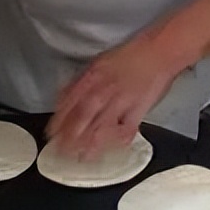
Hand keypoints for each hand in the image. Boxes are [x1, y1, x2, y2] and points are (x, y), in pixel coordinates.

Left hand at [47, 37, 182, 158]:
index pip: (68, 104)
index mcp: (91, 79)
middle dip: (69, 138)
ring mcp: (121, 102)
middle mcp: (103, 91)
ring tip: (81, 157)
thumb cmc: (130, 56)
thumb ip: (80, 81)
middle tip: (61, 152)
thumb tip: (63, 97)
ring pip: (100, 127)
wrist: (159, 52)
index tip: (51, 134)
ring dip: (88, 144)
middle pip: (81, 118)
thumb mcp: (98, 63)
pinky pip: (125, 130)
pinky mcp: (139, 111)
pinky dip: (117, 142)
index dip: (58, 121)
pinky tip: (111, 150)